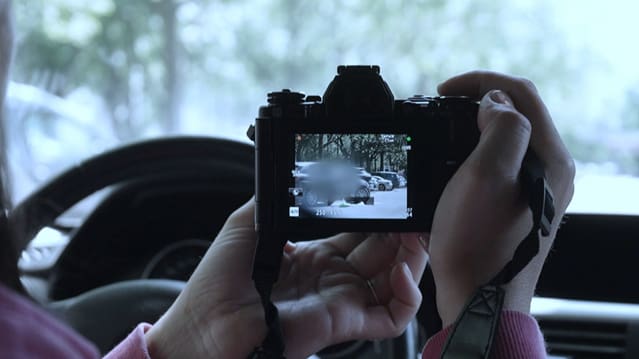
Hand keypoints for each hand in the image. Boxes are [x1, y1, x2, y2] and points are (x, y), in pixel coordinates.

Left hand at [145, 200, 427, 358]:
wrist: (205, 323)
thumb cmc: (218, 281)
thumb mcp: (249, 223)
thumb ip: (278, 199)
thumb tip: (297, 174)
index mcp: (313, 255)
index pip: (359, 231)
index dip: (378, 213)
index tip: (390, 193)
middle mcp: (333, 277)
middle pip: (383, 250)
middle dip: (402, 227)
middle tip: (414, 205)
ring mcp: (342, 299)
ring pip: (396, 281)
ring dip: (413, 254)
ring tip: (417, 230)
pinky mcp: (346, 323)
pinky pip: (393, 316)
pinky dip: (408, 294)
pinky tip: (402, 269)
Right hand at [428, 71, 574, 325]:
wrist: (479, 297)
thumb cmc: (477, 242)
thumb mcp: (485, 175)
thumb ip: (500, 127)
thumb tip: (495, 102)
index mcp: (549, 157)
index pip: (520, 94)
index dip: (480, 82)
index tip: (443, 90)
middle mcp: (551, 169)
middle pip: (519, 112)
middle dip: (480, 99)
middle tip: (443, 107)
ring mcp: (539, 188)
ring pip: (511, 136)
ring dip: (478, 123)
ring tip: (446, 128)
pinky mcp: (523, 203)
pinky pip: (504, 160)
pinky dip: (479, 148)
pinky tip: (457, 159)